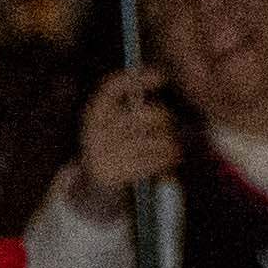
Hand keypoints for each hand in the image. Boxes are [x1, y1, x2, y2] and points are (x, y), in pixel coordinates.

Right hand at [61, 69, 184, 219]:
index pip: (111, 88)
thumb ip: (131, 107)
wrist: (94, 190)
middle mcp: (95, 133)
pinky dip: (167, 160)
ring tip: (174, 147)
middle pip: (142, 115)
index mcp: (94, 116)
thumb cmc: (116, 150)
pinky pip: (153, 161)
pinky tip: (170, 160)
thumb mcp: (115, 127)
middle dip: (163, 117)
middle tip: (170, 125)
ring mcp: (104, 155)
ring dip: (170, 143)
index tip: (161, 77)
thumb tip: (159, 77)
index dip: (136, 79)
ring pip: (153, 140)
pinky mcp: (115, 175)